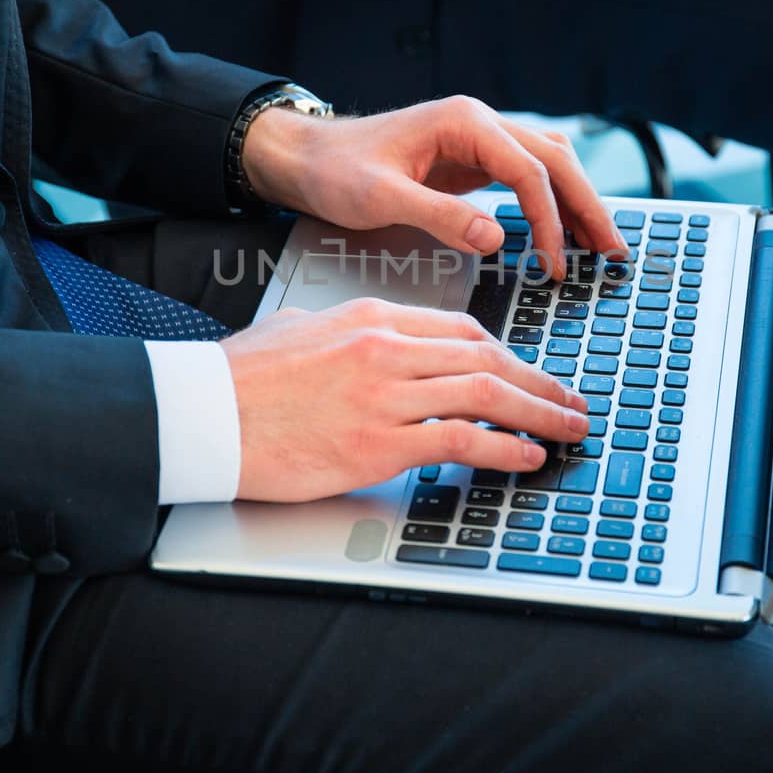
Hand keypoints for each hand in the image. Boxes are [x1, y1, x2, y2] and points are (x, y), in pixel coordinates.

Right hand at [223, 299, 589, 501]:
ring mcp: (385, 395)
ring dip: (538, 413)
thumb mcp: (302, 329)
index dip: (506, 354)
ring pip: (486, 394)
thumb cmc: (240, 377)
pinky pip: (461, 440)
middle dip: (539, 382)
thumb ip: (350, 334)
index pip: (461, 329)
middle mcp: (386, 349)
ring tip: (568, 428)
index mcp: (370, 317)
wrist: (200, 412)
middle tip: (571, 401)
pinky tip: (527, 456)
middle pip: (487, 358)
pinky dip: (504, 448)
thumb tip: (377, 346)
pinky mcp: (378, 444)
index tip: (526, 373)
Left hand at [242, 96, 627, 280]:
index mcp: (463, 122)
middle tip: (614, 251)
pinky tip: (565, 231)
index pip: (529, 171)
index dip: (550, 220)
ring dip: (578, 202)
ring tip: (602, 245)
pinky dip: (552, 203)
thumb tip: (497, 237)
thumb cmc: (336, 171)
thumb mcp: (381, 197)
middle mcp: (479, 123)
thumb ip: (439, 215)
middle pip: (556, 161)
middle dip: (588, 206)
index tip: (555, 264)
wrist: (307, 157)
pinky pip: (527, 177)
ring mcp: (479, 139)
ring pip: (549, 165)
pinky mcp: (473, 159)